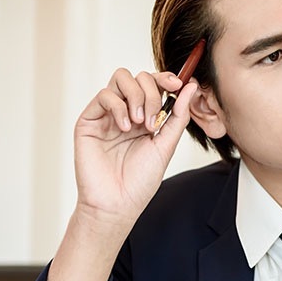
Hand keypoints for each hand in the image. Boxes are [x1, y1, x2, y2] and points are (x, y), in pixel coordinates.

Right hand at [40, 68, 198, 280]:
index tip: (178, 84)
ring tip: (140, 124)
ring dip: (137, 97)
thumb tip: (191, 86)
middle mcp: (126, 112)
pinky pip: (104, 96)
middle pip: (138, 77)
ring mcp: (107, 115)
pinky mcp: (89, 120)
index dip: (166, 78)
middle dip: (152, 92)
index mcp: (146, 117)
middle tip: (153, 120)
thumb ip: (178, 115)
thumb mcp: (166, 144)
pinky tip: (125, 129)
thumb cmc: (140, 181)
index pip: (155, 85)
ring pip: (120, 79)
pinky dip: (118, 107)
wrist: (117, 203)